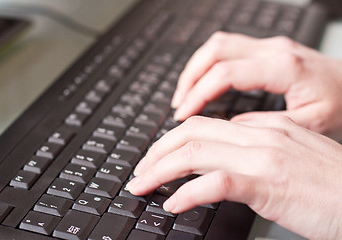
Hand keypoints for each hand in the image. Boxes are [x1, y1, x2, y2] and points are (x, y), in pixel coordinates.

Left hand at [127, 115, 341, 239]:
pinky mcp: (265, 184)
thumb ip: (260, 142)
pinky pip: (215, 183)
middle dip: (157, 151)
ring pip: (194, 153)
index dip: (174, 140)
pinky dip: (187, 193)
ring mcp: (261, 157)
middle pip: (191, 133)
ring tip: (143, 185)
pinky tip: (173, 204)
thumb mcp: (292, 151)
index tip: (159, 157)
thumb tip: (228, 144)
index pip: (205, 125)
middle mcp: (259, 135)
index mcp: (264, 126)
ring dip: (160, 170)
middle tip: (141, 170)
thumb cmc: (331, 183)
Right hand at [171, 32, 341, 139]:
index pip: (225, 72)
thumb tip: (231, 127)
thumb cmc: (341, 103)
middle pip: (215, 50)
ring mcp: (269, 46)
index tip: (183, 113)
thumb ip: (267, 124)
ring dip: (195, 69)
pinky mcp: (267, 50)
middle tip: (178, 104)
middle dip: (189, 77)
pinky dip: (208, 66)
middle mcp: (273, 49)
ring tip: (184, 95)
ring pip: (218, 45)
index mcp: (283, 67)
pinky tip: (204, 83)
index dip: (198, 93)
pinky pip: (227, 49)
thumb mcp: (309, 122)